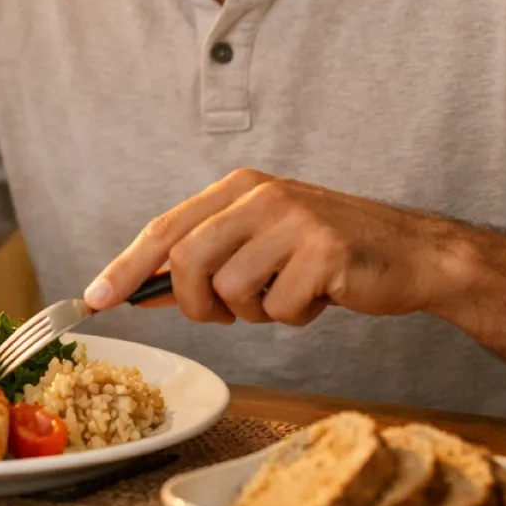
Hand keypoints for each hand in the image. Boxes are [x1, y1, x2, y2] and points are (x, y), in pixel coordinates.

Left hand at [85, 169, 453, 324]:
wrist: (411, 254)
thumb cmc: (327, 254)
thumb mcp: (260, 242)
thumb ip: (205, 257)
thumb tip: (137, 287)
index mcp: (238, 188)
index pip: (164, 229)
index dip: (123, 268)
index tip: (94, 301)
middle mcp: (261, 195)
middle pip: (186, 263)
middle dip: (198, 305)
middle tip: (230, 313)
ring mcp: (293, 220)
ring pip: (230, 292)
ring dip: (255, 312)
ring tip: (289, 293)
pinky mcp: (324, 251)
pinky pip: (279, 308)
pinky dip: (295, 317)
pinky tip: (321, 296)